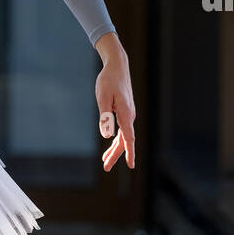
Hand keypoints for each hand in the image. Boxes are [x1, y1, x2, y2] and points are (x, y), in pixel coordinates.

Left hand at [94, 33, 134, 171]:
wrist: (117, 66)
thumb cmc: (108, 81)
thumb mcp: (103, 98)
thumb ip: (105, 117)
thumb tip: (106, 136)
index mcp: (125, 114)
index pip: (128, 138)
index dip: (129, 153)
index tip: (131, 166)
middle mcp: (129, 116)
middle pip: (125, 141)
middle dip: (116, 155)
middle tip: (106, 168)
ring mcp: (128, 114)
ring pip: (123, 136)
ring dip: (115, 149)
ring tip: (105, 162)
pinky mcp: (124, 112)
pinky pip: (122, 130)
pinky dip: (116, 139)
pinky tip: (110, 145)